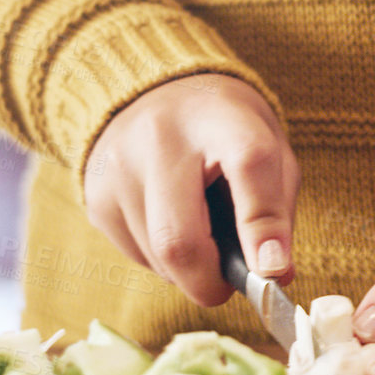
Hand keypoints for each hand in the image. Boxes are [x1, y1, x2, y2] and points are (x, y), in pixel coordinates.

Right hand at [84, 74, 297, 304]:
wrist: (156, 93)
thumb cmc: (225, 131)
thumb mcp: (269, 148)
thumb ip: (277, 208)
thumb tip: (274, 274)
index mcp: (222, 118)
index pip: (248, 166)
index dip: (262, 226)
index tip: (272, 269)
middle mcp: (161, 137)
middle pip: (179, 240)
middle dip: (210, 282)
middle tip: (230, 282)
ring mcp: (118, 167)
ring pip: (157, 259)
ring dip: (189, 270)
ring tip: (201, 231)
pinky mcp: (96, 196)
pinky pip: (135, 256)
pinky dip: (163, 261)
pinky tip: (172, 223)